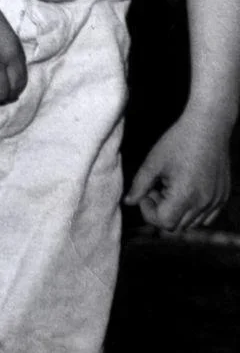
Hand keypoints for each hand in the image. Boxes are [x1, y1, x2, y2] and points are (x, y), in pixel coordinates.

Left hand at [125, 106, 232, 230]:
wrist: (208, 127)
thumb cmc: (178, 141)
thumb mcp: (153, 162)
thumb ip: (139, 185)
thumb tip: (129, 202)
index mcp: (185, 195)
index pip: (164, 222)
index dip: (149, 211)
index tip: (146, 192)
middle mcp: (204, 203)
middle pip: (177, 226)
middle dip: (161, 211)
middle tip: (156, 188)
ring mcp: (216, 201)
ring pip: (192, 223)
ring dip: (177, 212)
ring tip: (170, 187)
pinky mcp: (223, 197)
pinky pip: (207, 216)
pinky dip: (193, 210)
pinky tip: (185, 190)